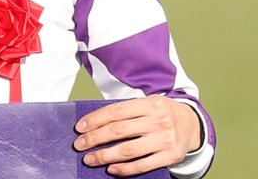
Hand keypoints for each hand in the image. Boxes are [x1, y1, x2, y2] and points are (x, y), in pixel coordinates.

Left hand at [74, 96, 202, 175]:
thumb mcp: (147, 104)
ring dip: (105, 156)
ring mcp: (165, 140)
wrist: (192, 124)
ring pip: (129, 150)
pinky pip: (143, 165)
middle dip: (95, 139)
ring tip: (89, 159)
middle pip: (119, 131)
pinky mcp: (171, 156)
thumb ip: (126, 112)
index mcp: (150, 104)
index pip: (115, 112)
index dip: (95, 120)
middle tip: (79, 145)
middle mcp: (159, 121)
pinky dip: (125, 169)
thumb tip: (94, 123)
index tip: (79, 128)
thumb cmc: (161, 113)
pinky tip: (111, 169)